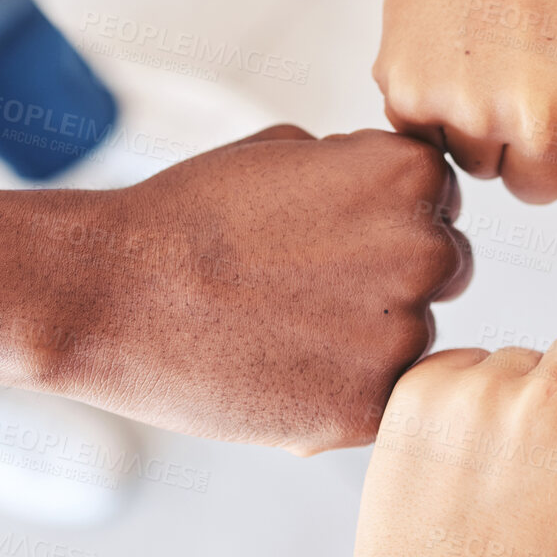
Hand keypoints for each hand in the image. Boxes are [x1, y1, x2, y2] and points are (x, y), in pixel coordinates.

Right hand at [52, 126, 471, 451]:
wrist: (114, 293)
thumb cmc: (188, 217)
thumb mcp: (286, 150)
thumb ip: (360, 171)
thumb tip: (401, 196)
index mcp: (411, 175)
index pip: (440, 202)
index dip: (381, 220)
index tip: (322, 235)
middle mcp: (425, 250)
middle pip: (442, 270)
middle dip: (387, 279)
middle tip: (300, 286)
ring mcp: (402, 332)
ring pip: (412, 337)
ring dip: (365, 339)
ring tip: (279, 329)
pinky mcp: (371, 406)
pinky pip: (381, 397)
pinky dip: (340, 393)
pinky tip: (279, 372)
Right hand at [375, 0, 556, 204]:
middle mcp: (541, 125)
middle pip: (533, 189)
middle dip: (534, 147)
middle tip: (530, 74)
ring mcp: (471, 112)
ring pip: (478, 166)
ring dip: (483, 128)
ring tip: (494, 55)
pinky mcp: (411, 94)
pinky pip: (426, 136)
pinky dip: (435, 102)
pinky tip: (456, 45)